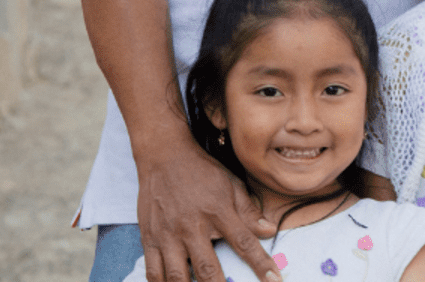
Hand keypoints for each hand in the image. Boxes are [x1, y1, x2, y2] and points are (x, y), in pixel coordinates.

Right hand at [136, 135, 278, 281]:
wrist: (164, 156)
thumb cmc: (202, 171)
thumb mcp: (231, 184)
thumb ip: (249, 210)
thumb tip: (269, 230)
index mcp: (218, 211)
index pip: (244, 243)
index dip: (261, 265)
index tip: (275, 280)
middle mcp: (192, 226)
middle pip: (208, 270)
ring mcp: (168, 235)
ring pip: (178, 277)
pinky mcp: (149, 238)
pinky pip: (153, 271)